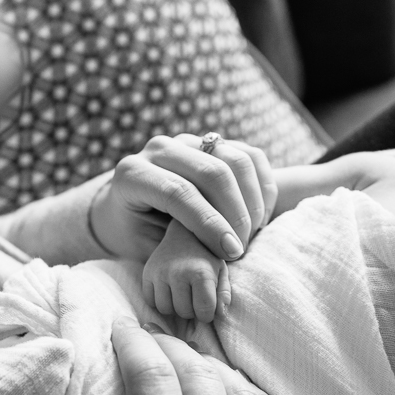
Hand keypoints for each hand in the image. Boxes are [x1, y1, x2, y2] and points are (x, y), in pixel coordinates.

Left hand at [90, 134, 276, 261]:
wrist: (132, 213)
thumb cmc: (138, 238)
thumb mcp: (146, 249)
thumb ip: (177, 246)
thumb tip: (221, 248)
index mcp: (133, 174)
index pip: (178, 192)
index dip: (209, 223)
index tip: (231, 252)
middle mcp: (159, 149)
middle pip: (212, 172)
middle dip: (236, 215)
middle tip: (241, 249)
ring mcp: (188, 141)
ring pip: (236, 161)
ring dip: (252, 203)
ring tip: (250, 236)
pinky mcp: (213, 142)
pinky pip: (251, 157)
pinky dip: (262, 189)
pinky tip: (258, 220)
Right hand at [143, 219, 230, 321]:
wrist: (185, 233)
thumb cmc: (207, 257)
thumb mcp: (222, 272)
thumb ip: (224, 293)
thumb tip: (221, 315)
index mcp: (201, 273)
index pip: (204, 311)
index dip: (208, 314)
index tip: (208, 307)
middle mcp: (178, 273)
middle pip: (184, 312)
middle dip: (192, 311)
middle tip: (194, 299)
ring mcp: (160, 273)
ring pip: (165, 309)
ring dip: (174, 308)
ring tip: (182, 296)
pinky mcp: (147, 272)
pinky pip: (150, 301)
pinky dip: (160, 301)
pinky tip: (169, 291)